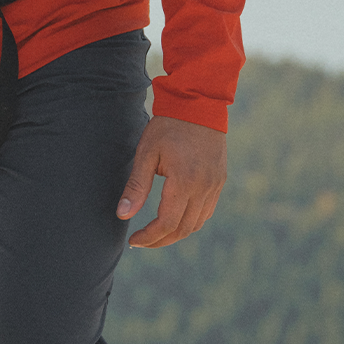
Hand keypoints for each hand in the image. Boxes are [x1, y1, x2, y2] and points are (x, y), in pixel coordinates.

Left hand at [117, 116, 226, 247]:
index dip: (149, 237)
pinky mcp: (220, 179)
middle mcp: (204, 187)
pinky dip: (191, 220)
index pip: (166, 223)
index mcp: (185, 181)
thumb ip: (136, 186)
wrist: (199, 103)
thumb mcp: (147, 153)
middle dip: (161, 240)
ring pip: (197, 223)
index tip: (133, 240)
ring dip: (177, 233)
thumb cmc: (169, 126)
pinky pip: (207, 210)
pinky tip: (177, 216)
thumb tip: (122, 216)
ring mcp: (215, 184)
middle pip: (183, 229)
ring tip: (157, 232)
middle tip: (143, 240)